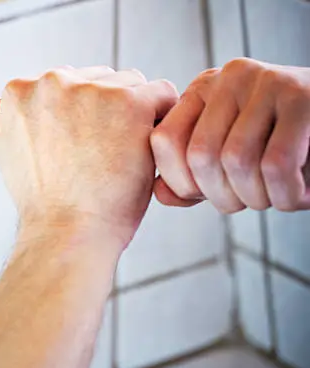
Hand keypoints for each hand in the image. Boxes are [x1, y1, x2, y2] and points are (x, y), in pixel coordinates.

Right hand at [0, 66, 178, 248]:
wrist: (66, 231)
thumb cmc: (46, 204)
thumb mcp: (15, 153)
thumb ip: (28, 120)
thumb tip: (42, 110)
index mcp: (20, 91)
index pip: (64, 82)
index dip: (80, 112)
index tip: (85, 138)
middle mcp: (52, 82)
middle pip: (96, 79)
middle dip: (106, 109)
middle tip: (106, 150)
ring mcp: (91, 90)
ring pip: (129, 84)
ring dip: (133, 112)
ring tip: (123, 154)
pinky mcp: (129, 102)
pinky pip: (161, 94)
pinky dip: (162, 118)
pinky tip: (147, 147)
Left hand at [151, 58, 309, 212]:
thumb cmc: (282, 147)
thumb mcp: (228, 159)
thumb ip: (191, 177)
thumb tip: (160, 194)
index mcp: (202, 90)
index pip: (164, 140)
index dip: (180, 181)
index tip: (206, 195)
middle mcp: (228, 78)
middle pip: (200, 155)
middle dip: (222, 196)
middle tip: (248, 202)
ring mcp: (266, 81)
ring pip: (237, 160)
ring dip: (256, 198)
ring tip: (275, 197)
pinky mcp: (303, 96)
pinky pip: (276, 164)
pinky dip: (285, 195)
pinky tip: (299, 195)